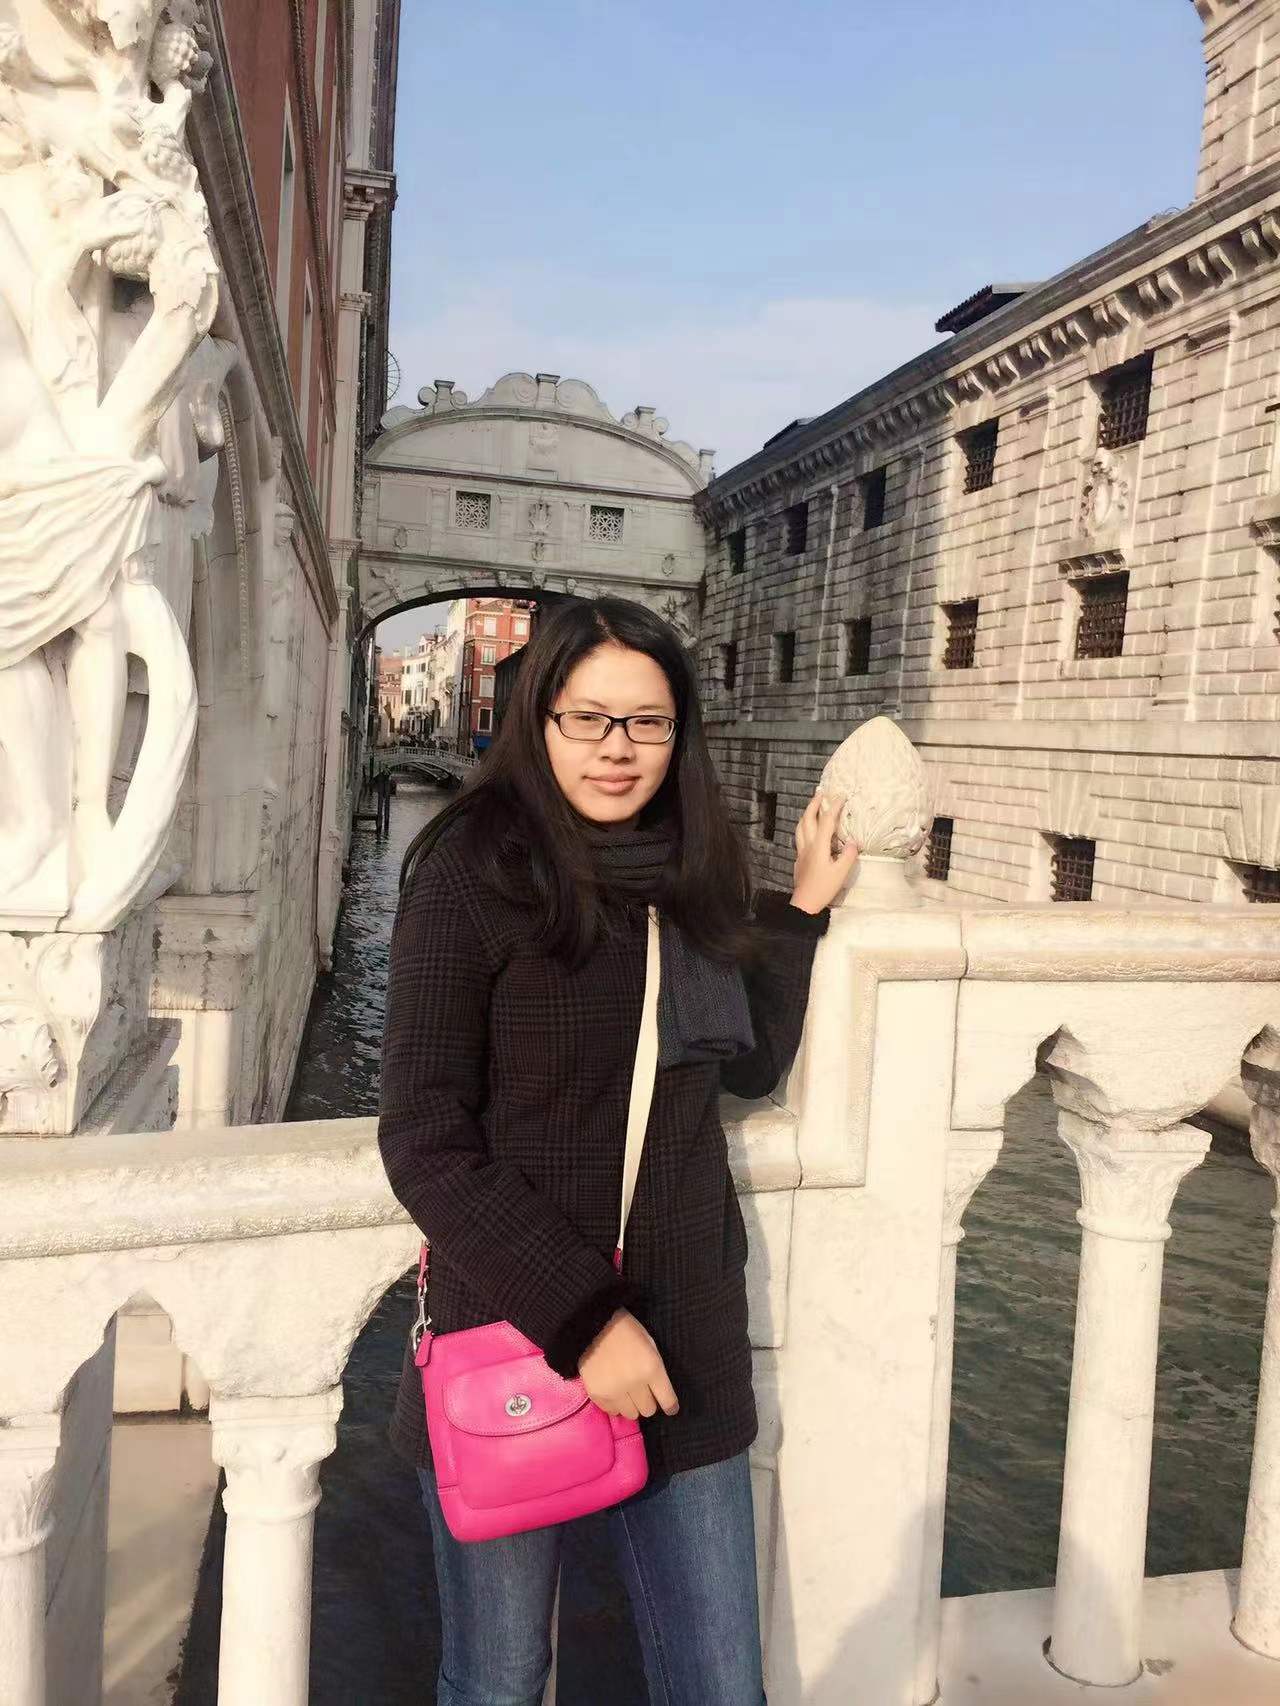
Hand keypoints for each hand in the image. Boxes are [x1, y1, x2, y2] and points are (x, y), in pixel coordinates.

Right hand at [578, 1310, 679, 1420]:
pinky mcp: (598, 1395)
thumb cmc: (626, 1330)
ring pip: (631, 1414)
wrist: (592, 1325)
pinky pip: (612, 1411)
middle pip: (648, 1410)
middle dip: (648, 1401)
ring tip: (626, 1393)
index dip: (670, 1406)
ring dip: (631, 1405)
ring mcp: (615, 1391)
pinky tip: (613, 1392)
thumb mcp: (649, 1343)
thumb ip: (655, 1368)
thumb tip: (657, 1391)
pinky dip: (615, 1405)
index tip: (670, 1407)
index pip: (667, 1401)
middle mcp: (635, 1384)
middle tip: (642, 1391)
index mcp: (651, 1368)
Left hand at [792, 791, 859, 913]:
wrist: (804, 903)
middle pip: (808, 819)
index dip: (834, 807)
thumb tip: (854, 842)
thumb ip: (849, 855)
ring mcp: (801, 852)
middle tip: (821, 793)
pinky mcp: (799, 859)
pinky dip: (804, 827)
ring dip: (806, 814)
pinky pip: (799, 837)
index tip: (840, 796)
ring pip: (800, 827)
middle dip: (814, 804)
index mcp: (818, 846)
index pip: (826, 821)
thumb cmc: (823, 888)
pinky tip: (808, 831)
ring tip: (812, 807)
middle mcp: (807, 845)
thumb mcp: (841, 873)